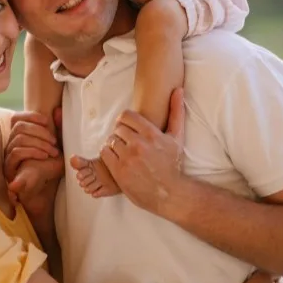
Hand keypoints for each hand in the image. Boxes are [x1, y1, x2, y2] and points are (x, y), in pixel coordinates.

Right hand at [5, 110, 63, 205]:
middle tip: (54, 142)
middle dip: (40, 132)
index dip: (31, 116)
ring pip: (18, 139)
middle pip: (19, 127)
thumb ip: (58, 129)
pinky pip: (15, 154)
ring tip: (52, 152)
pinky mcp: (9, 169)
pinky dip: (31, 152)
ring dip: (39, 143)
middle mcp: (11, 145)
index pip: (17, 118)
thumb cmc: (50, 168)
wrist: (46, 192)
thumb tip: (58, 110)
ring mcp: (8, 157)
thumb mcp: (57, 147)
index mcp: (20, 137)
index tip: (47, 121)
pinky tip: (44, 156)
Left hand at [94, 88, 184, 214]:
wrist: (169, 193)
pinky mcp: (119, 171)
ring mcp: (128, 158)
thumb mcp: (177, 137)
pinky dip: (108, 155)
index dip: (124, 121)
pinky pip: (105, 153)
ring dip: (113, 145)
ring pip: (110, 141)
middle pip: (117, 128)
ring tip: (122, 152)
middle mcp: (139, 144)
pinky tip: (117, 160)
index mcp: (151, 134)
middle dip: (120, 134)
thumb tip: (178, 89)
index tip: (128, 129)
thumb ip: (176, 111)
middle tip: (126, 142)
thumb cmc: (172, 165)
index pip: (126, 116)